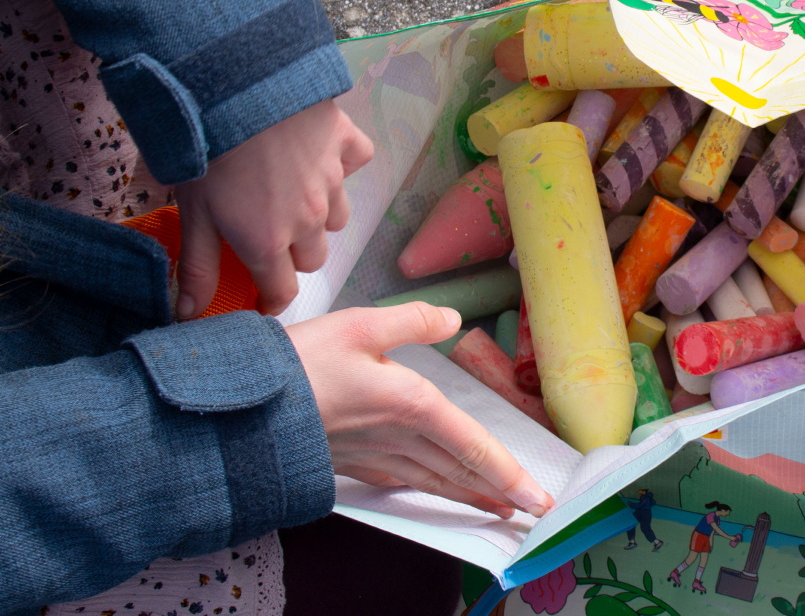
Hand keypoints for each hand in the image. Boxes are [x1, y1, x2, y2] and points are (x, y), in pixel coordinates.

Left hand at [174, 99, 373, 317]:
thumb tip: (190, 315)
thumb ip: (198, 267)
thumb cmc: (207, 149)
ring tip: (291, 191)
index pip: (283, 292)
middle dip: (292, 255)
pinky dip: (343, 164)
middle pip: (313, 259)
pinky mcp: (346, 145)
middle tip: (266, 230)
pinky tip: (320, 154)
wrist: (239, 82)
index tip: (262, 295)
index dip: (272, 299)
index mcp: (268, 244)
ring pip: (337, 219)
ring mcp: (332, 183)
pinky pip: (356, 164)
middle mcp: (308, 221)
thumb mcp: (192, 213)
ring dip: (318, 216)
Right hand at [285, 302, 554, 518]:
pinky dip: (431, 491)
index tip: (536, 497)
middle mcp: (400, 438)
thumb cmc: (300, 364)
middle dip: (498, 492)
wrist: (244, 408)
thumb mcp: (360, 324)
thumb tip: (451, 319)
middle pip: (460, 472)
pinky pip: (404, 482)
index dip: (509, 473)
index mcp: (411, 405)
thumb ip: (412, 321)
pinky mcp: (353, 463)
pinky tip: (435, 490)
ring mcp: (376, 457)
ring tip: (496, 509)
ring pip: (435, 482)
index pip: (474, 446)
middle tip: (530, 510)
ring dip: (470, 496)